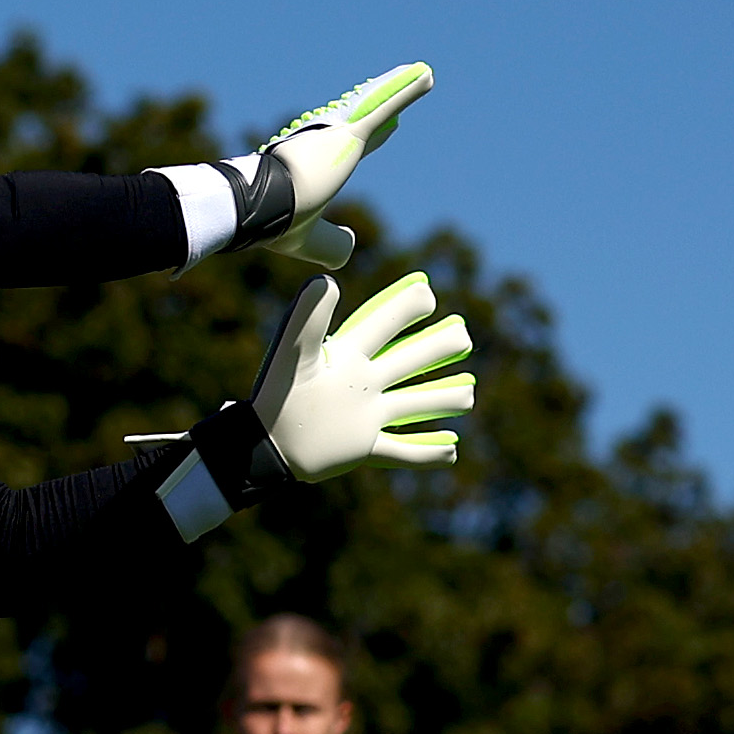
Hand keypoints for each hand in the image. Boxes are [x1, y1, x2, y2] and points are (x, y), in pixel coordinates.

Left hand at [136, 271, 480, 539]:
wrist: (264, 445)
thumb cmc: (275, 395)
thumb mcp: (294, 354)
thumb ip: (308, 318)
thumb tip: (327, 280)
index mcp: (349, 357)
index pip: (384, 325)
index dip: (405, 307)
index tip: (427, 292)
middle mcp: (363, 384)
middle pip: (409, 362)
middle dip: (437, 348)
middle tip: (463, 335)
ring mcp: (366, 417)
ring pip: (413, 404)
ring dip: (442, 400)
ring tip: (469, 394)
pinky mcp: (364, 448)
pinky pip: (403, 452)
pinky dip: (428, 453)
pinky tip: (453, 452)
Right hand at [212, 64, 431, 267]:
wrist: (267, 207)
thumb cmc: (279, 223)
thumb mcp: (311, 241)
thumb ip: (332, 243)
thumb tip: (351, 243)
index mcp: (321, 165)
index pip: (355, 146)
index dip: (374, 135)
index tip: (389, 126)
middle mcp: (330, 144)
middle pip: (367, 119)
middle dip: (385, 103)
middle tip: (403, 87)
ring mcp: (341, 136)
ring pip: (378, 105)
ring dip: (400, 87)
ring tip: (423, 73)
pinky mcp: (352, 134)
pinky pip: (384, 107)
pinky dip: (407, 91)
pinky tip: (427, 75)